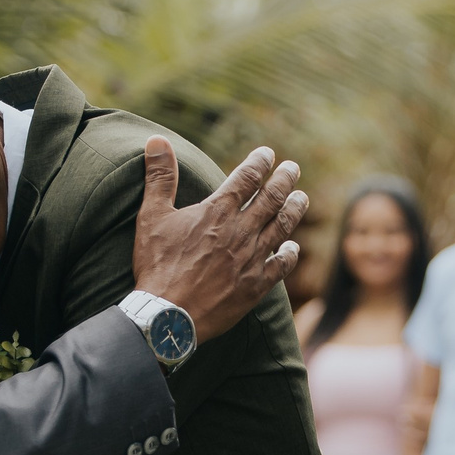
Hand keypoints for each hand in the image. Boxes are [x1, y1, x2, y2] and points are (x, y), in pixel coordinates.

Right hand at [132, 138, 306, 340]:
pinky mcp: (255, 286)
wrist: (168, 315)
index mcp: (218, 212)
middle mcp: (241, 231)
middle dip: (285, 179)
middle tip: (294, 168)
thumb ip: (159, 176)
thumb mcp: (152, 216)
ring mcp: (251, 259)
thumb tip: (156, 139)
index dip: (260, 162)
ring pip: (282, 227)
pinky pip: (280, 266)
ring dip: (294, 209)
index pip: (247, 178)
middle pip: (272, 198)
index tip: (269, 154)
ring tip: (302, 197)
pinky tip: (293, 247)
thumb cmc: (157, 265)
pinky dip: (289, 254)